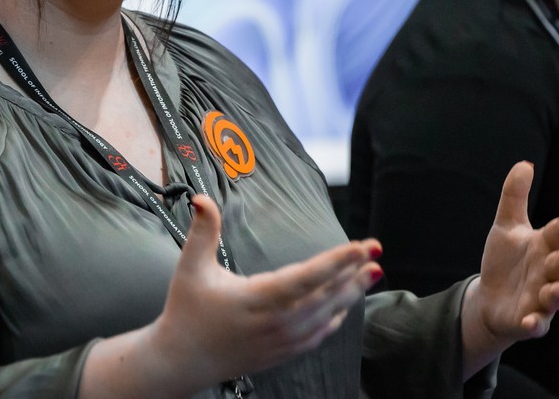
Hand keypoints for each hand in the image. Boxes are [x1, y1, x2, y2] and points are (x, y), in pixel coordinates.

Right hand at [82, 194, 381, 398]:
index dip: (336, 261)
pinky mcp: (283, 352)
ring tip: (372, 271)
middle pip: (326, 295)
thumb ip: (202, 231)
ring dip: (351, 292)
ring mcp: (282, 340)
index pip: (305, 278)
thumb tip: (202, 198)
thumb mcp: (190, 267)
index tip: (360, 246)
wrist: (182, 361)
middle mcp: (275, 322)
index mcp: (256, 299)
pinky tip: (346, 301)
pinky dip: (336, 316)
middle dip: (353, 271)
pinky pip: (319, 333)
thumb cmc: (186, 311)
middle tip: (375, 249)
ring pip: (327, 314)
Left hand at [461, 161, 558, 376]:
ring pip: (555, 297)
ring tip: (558, 290)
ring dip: (557, 294)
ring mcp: (542, 299)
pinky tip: (529, 322)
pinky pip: (535, 325)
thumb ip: (515, 197)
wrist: (491, 299)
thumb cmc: (506, 260)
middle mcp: (548, 273)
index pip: (558, 233)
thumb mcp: (506, 226)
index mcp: (544, 247)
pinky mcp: (530, 321)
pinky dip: (534, 324)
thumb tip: (524, 163)